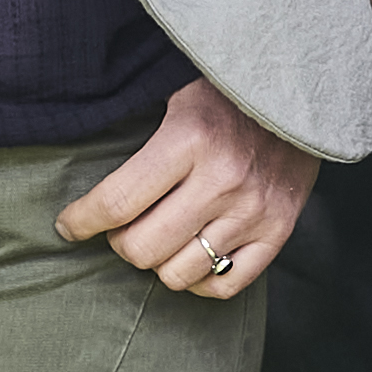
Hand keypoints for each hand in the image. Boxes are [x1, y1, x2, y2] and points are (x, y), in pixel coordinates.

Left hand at [64, 79, 319, 300]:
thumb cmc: (225, 87)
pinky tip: (189, 255)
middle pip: (142, 248)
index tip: (68, 224)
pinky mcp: (279, 231)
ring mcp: (254, 211)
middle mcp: (224, 180)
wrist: (303, 86)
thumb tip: (78, 165)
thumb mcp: (175, 89)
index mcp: (190, 138)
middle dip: (118, 241)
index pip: (116, 202)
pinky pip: (224, 286)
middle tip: (119, 226)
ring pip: (177, 274)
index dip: (80, 220)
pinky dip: (197, 279)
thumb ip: (135, 126)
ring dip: (157, 261)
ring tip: (157, 236)